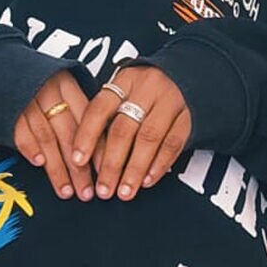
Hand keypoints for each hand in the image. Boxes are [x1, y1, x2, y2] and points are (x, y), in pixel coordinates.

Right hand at [12, 71, 93, 200]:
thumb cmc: (35, 83)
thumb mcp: (60, 87)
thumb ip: (77, 112)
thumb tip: (100, 148)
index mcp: (66, 84)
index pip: (87, 119)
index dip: (96, 147)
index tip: (103, 171)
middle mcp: (48, 91)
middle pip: (69, 133)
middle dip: (79, 167)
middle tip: (86, 191)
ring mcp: (26, 101)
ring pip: (47, 137)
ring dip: (57, 167)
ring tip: (66, 190)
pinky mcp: (7, 110)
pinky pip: (21, 131)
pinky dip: (30, 148)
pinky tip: (39, 164)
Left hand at [71, 65, 191, 200]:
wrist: (185, 75)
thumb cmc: (146, 90)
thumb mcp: (124, 92)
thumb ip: (107, 118)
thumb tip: (84, 158)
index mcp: (125, 81)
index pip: (100, 108)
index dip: (87, 136)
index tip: (78, 161)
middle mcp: (147, 88)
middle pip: (124, 129)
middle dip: (112, 164)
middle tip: (104, 189)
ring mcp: (170, 101)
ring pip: (149, 139)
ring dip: (135, 170)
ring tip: (125, 191)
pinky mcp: (189, 116)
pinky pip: (173, 144)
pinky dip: (159, 165)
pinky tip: (147, 180)